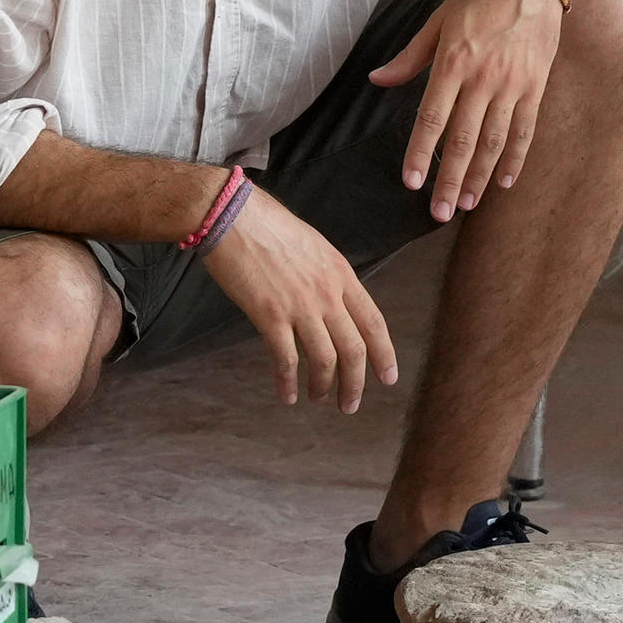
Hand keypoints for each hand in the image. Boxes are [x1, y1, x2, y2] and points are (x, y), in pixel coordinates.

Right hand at [198, 184, 398, 410]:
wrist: (234, 217)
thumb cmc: (269, 225)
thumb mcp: (315, 246)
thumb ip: (328, 276)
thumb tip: (332, 301)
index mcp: (341, 274)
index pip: (373, 321)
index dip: (384, 353)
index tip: (388, 377)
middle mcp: (327, 293)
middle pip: (354, 348)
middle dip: (355, 382)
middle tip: (350, 404)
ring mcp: (300, 306)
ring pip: (325, 358)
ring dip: (324, 385)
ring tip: (319, 399)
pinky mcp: (270, 315)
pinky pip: (286, 358)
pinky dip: (288, 381)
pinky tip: (287, 395)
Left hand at [366, 0, 564, 216]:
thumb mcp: (438, 20)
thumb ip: (409, 57)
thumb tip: (377, 80)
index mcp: (453, 62)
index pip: (432, 118)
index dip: (420, 153)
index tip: (411, 183)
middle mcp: (483, 78)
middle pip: (464, 139)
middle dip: (449, 179)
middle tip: (438, 213)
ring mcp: (512, 85)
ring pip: (494, 141)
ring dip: (480, 176)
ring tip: (465, 203)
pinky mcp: (535, 86)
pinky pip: (525, 129)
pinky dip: (515, 158)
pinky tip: (505, 182)